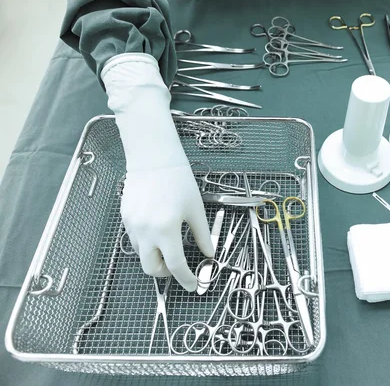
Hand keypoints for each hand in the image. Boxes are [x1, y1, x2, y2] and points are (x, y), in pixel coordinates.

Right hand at [102, 53, 213, 290]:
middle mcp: (146, 231)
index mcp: (167, 229)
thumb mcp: (196, 209)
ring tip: (169, 244)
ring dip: (156, 257)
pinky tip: (157, 230)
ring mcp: (132, 226)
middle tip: (178, 268)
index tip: (194, 285)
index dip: (187, 279)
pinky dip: (147, 244)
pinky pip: (135, 240)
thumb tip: (210, 254)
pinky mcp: (125, 219)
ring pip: (142, 256)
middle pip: (152, 269)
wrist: (153, 159)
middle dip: (166, 274)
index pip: (177, 266)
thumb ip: (203, 235)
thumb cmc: (178, 180)